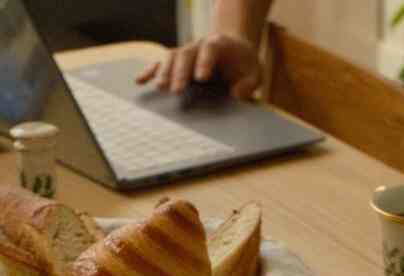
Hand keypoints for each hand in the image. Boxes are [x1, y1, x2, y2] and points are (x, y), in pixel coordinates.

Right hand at [136, 34, 261, 98]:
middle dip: (180, 72)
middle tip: (176, 90)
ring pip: (171, 58)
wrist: (234, 49)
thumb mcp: (255, 73)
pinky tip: (139, 81)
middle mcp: (198, 45)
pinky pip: (160, 63)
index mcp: (219, 45)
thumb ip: (249, 83)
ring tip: (161, 87)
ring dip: (164, 72)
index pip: (210, 50)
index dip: (205, 62)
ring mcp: (186, 52)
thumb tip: (237, 94)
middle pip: (186, 55)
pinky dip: (150, 71)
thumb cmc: (245, 64)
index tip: (201, 78)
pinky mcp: (177, 61)